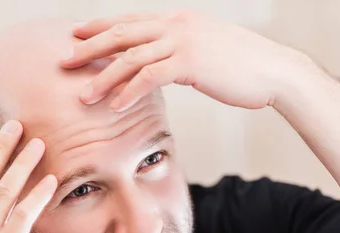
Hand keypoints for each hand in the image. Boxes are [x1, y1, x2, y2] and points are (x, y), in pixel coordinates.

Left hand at [61, 11, 299, 111]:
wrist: (275, 71)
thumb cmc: (243, 66)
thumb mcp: (207, 50)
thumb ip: (181, 51)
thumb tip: (163, 63)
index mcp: (178, 20)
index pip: (130, 21)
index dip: (100, 27)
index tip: (76, 35)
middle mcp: (176, 24)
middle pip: (121, 33)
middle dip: (89, 47)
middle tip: (64, 61)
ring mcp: (183, 41)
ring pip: (130, 57)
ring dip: (103, 77)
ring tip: (83, 96)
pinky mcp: (191, 62)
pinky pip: (150, 76)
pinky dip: (129, 91)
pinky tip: (114, 106)